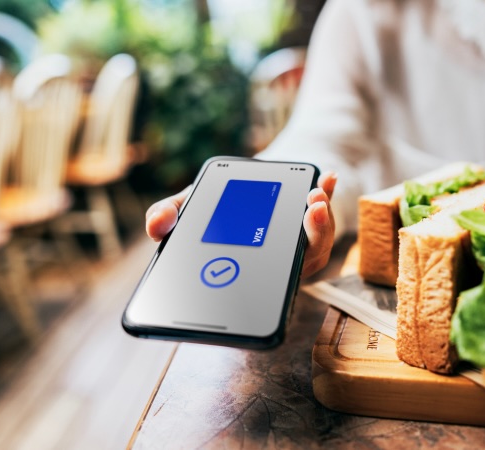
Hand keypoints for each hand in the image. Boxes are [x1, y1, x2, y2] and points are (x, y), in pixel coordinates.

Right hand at [145, 172, 337, 277]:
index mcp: (248, 271)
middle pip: (297, 264)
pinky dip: (328, 196)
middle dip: (307, 240)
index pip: (259, 292)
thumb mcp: (189, 207)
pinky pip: (326, 217)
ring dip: (320, 220)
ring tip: (313, 196)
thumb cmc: (217, 208)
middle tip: (307, 214)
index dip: (267, 295)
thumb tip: (156, 226)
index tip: (264, 279)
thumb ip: (170, 215)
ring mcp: (299, 250)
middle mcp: (277, 267)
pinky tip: (326, 177)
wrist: (243, 185)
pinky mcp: (315, 228)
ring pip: (316, 243)